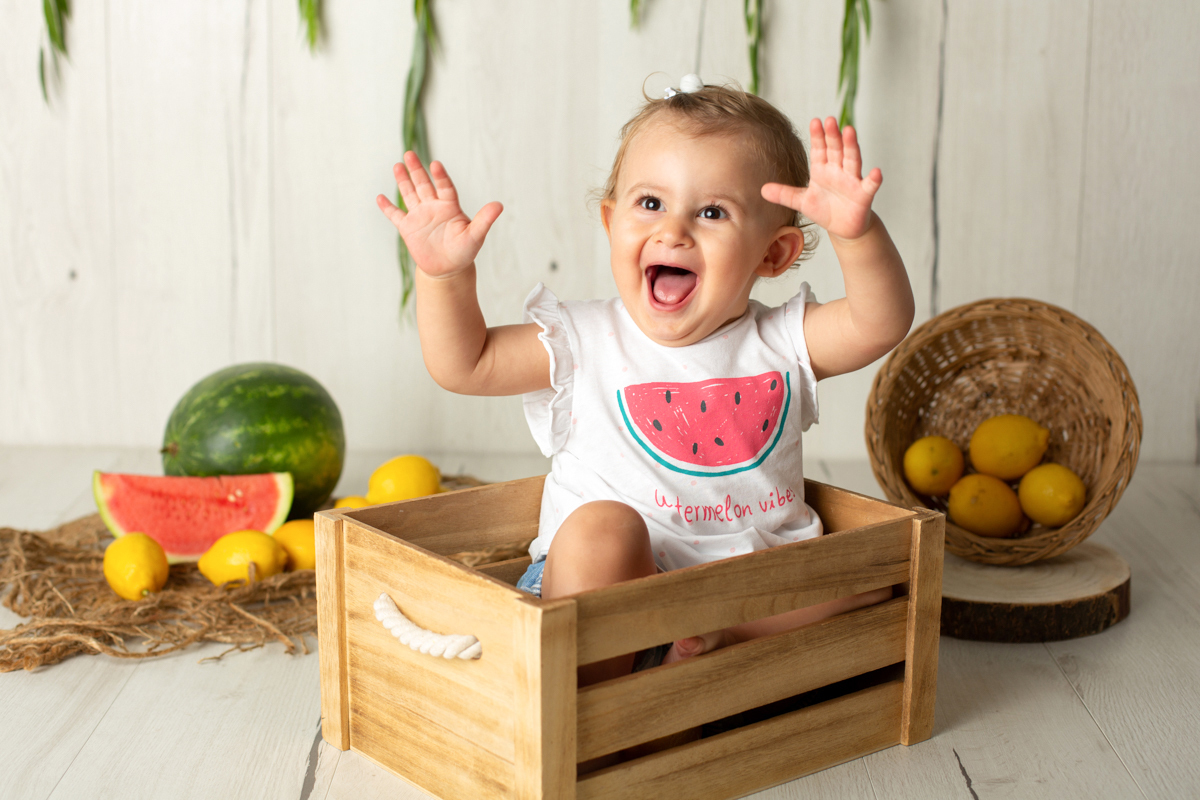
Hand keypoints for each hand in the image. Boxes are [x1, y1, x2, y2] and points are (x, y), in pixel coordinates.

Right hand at [376, 152, 502, 277]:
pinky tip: (380, 197)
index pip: (445, 187)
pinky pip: (396, 215)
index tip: (436, 165)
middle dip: (416, 170)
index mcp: (450, 206)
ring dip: (403, 181)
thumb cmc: (464, 251)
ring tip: (397, 166)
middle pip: (424, 184)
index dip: (440, 176)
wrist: (449, 268)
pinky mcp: (408, 228)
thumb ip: (485, 220)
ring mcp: (419, 216)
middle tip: (409, 153)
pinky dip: (387, 208)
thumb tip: (499, 205)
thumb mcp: (475, 236)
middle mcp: (433, 207)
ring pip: (409, 194)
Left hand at [762, 117, 881, 241]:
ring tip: (850, 131)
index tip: (815, 121)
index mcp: (822, 170)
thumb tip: (762, 190)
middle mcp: (838, 171)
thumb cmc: (825, 210)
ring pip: (852, 160)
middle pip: (835, 150)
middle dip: (833, 135)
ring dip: (851, 146)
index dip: (818, 136)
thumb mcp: (802, 202)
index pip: (819, 150)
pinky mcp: (863, 195)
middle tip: (830, 120)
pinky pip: (870, 185)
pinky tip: (876, 172)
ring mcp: (852, 181)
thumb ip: (784, 194)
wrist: (843, 228)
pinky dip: (874, 179)